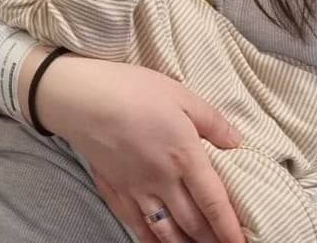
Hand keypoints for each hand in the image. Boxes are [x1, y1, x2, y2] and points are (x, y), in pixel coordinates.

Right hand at [33, 55, 244, 242]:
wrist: (80, 97)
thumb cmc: (130, 89)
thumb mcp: (179, 93)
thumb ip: (211, 120)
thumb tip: (236, 141)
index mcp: (184, 155)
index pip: (215, 203)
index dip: (231, 229)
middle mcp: (163, 180)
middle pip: (194, 224)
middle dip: (213, 240)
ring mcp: (137, 189)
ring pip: (167, 232)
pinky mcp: (115, 190)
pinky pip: (137, 227)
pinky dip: (152, 242)